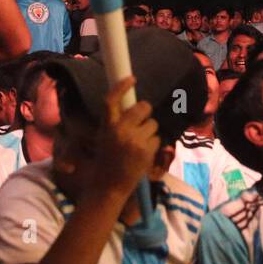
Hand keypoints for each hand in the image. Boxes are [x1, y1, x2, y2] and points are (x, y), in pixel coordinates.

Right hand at [61, 77, 159, 203]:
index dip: (121, 86)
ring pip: (153, 124)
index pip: (111, 100)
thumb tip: (134, 107)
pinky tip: (143, 154)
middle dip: (145, 112)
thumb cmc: (107, 160)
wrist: (109, 186)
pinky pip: (157, 138)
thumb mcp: (105, 137)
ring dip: (149, 131)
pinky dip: (153, 144)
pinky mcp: (146, 150)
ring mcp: (134, 140)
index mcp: (106, 125)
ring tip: (139, 145)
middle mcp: (120, 130)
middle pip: (142, 107)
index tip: (132, 78)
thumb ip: (116, 122)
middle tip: (142, 121)